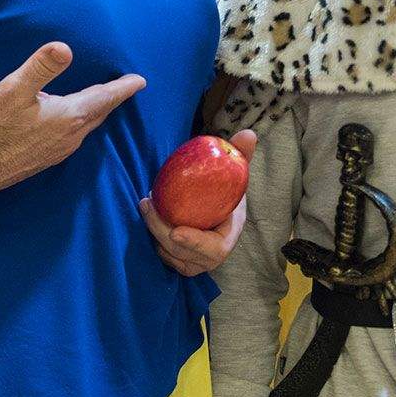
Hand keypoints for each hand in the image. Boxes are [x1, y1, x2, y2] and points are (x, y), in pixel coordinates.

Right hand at [0, 42, 143, 205]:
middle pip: (98, 113)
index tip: (140, 81)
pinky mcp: (45, 158)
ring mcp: (58, 150)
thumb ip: (40, 67)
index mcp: (68, 117)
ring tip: (100, 98)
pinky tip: (68, 119)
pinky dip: (80, 122)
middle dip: (111, 98)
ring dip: (95, 111)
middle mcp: (70, 137)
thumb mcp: (13, 89)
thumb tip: (65, 48)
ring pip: (86, 126)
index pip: (104, 98)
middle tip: (124, 87)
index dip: (123, 88)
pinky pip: (73, 136)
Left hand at [139, 129, 254, 274]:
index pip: (213, 249)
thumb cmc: (227, 189)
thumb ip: (241, 155)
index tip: (176, 231)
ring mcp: (195, 262)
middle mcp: (211, 257)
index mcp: (227, 238)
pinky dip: (153, 239)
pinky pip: (163, 256)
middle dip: (160, 230)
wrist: (218, 207)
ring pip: (170, 255)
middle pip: (183, 252)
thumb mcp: (236, 172)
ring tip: (147, 204)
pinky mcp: (180, 261)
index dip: (195, 242)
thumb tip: (249, 134)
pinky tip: (149, 215)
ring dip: (154, 231)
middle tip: (147, 203)